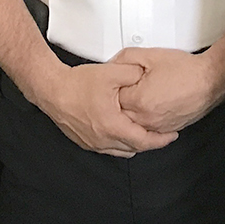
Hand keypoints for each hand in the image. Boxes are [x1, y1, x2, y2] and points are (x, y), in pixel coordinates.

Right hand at [30, 62, 176, 157]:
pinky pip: (109, 148)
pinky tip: (123, 131)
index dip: (161, 139)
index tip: (171, 135)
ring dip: (135, 143)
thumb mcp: (111, 73)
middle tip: (161, 133)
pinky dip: (120, 142)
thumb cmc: (76, 84)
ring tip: (144, 132)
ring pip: (122, 151)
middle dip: (151, 142)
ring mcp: (93, 143)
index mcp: (113, 126)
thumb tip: (147, 75)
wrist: (52, 89)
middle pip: (135, 148)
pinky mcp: (85, 141)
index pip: (144, 141)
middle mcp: (103, 139)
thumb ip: (134, 73)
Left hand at [112, 47, 224, 133]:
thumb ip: (126, 59)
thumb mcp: (150, 56)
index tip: (114, 83)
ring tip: (136, 99)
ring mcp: (156, 126)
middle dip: (119, 102)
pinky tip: (146, 110)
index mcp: (138, 100)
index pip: (111, 99)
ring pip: (132, 125)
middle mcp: (146, 118)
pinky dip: (143, 121)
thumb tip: (112, 65)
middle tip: (123, 90)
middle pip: (119, 115)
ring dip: (129, 114)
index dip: (112, 88)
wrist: (209, 81)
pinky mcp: (166, 130)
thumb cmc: (186, 70)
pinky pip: (146, 130)